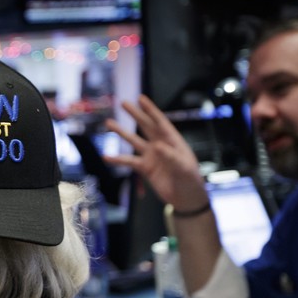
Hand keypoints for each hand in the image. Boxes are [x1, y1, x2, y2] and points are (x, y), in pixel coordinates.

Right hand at [104, 95, 207, 209]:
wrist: (186, 198)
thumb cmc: (190, 180)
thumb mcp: (184, 167)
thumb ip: (171, 156)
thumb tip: (157, 146)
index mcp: (173, 141)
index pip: (160, 122)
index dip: (150, 110)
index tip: (141, 98)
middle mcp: (160, 145)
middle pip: (145, 126)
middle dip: (135, 114)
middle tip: (123, 102)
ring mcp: (151, 156)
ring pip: (134, 141)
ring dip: (122, 132)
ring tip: (109, 123)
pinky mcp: (145, 168)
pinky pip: (129, 161)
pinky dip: (118, 159)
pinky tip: (106, 157)